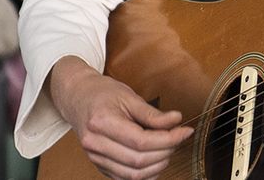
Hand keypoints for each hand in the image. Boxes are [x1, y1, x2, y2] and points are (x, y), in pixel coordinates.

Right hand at [48, 56, 192, 179]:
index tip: (185, 131)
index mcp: (102, 123)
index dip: (169, 139)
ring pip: (132, 174)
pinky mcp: (99, 165)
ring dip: (157, 165)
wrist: (78, 98)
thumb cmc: (102, 93)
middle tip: (178, 138)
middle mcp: (95, 144)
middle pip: (138, 160)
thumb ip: (152, 113)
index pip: (141, 141)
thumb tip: (176, 121)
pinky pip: (125, 178)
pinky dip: (145, 174)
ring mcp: (95, 157)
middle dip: (165, 152)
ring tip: (169, 148)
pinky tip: (156, 160)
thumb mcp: (129, 96)